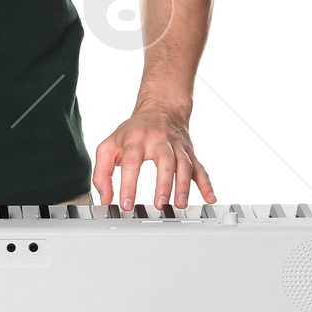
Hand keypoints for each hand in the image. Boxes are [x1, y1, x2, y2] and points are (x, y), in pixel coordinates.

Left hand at [93, 104, 214, 209]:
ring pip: (184, 165)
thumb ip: (102, 173)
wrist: (160, 108)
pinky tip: (209, 196)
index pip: (132, 163)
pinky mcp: (189, 152)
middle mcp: (159, 141)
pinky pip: (200, 168)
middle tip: (159, 204)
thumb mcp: (109, 147)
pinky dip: (206, 183)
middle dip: (163, 184)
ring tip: (180, 203)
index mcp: (136, 140)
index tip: (126, 204)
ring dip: (184, 186)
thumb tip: (105, 198)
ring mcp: (177, 146)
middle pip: (164, 162)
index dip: (129, 185)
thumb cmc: (132, 132)